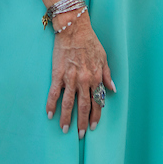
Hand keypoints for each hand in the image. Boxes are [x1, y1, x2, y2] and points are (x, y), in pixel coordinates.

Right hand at [45, 13, 114, 137]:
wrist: (74, 29)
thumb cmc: (90, 41)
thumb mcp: (104, 57)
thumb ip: (107, 75)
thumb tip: (113, 89)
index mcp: (96, 77)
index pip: (98, 102)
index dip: (96, 116)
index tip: (94, 126)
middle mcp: (84, 80)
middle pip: (84, 106)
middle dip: (82, 122)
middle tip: (80, 135)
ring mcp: (70, 78)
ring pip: (69, 103)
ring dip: (67, 118)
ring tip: (64, 130)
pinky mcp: (58, 74)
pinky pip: (54, 93)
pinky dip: (51, 105)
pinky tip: (50, 115)